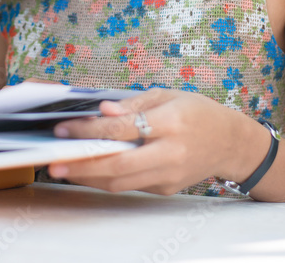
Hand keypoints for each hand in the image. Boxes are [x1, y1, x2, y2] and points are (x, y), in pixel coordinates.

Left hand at [46, 88, 262, 195]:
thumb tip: (102, 110)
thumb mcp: (168, 95)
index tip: (64, 129)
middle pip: (119, 165)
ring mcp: (169, 175)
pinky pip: (130, 186)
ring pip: (121, 182)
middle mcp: (171, 153)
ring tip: (64, 168)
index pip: (123, 130)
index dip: (90, 131)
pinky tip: (89, 170)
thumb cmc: (198, 113)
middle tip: (53, 162)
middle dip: (82, 165)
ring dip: (89, 177)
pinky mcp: (166, 188)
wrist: (230, 143)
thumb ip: (133, 104)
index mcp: (172, 123)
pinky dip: (107, 179)